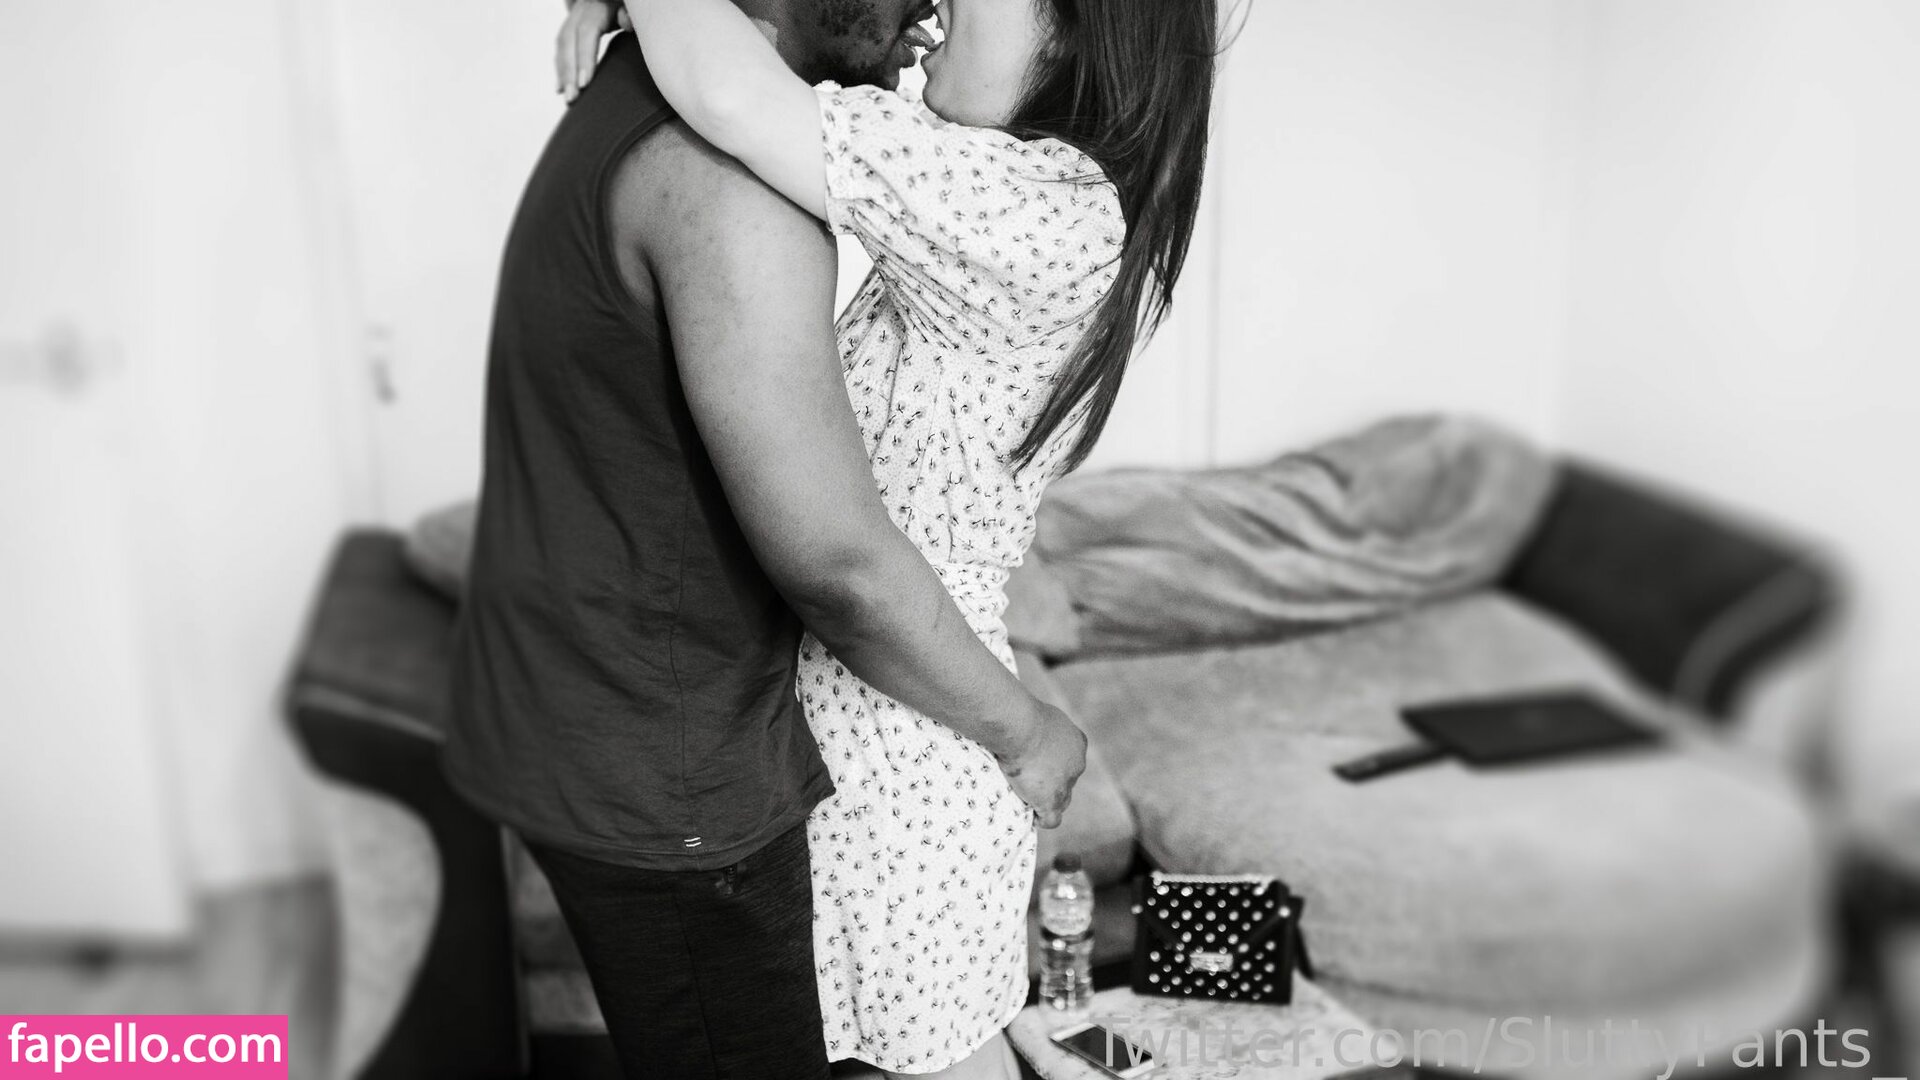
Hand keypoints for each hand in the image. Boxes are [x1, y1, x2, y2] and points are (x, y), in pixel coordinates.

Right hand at [556, 0, 629, 101]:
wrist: (618, 0)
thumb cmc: (632, 6)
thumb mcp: (634, 8)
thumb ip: (630, 15)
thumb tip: (626, 22)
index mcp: (597, 7)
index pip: (586, 33)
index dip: (584, 58)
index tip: (584, 83)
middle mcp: (581, 11)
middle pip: (568, 41)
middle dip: (568, 72)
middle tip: (572, 98)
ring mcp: (574, 17)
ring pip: (562, 44)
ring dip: (562, 72)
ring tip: (566, 96)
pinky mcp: (572, 26)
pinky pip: (562, 46)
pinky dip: (561, 67)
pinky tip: (560, 87)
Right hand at [999, 701, 1087, 829]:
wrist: (1021, 729)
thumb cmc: (1023, 715)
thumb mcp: (1038, 714)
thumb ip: (1040, 725)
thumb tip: (1025, 723)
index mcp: (1077, 742)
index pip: (1070, 761)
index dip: (1055, 765)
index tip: (1038, 766)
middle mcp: (1077, 764)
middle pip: (1068, 781)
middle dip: (1053, 784)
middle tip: (1030, 783)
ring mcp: (1066, 784)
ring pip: (1062, 801)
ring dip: (1047, 802)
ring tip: (1028, 801)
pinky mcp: (1052, 800)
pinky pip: (1051, 818)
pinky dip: (1042, 819)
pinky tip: (1031, 817)